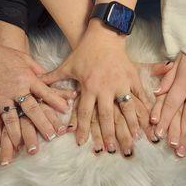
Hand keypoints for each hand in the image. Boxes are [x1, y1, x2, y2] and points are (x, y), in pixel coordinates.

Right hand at [0, 41, 72, 160]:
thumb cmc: (3, 55)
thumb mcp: (24, 58)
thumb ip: (37, 69)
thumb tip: (50, 78)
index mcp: (27, 78)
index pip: (45, 92)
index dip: (57, 101)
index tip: (67, 110)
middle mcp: (16, 89)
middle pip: (32, 110)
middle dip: (43, 124)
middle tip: (52, 137)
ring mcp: (1, 97)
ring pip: (13, 119)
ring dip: (21, 135)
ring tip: (29, 148)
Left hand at [41, 22, 153, 152]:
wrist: (103, 35)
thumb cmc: (84, 51)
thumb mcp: (67, 65)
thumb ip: (52, 78)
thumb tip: (36, 83)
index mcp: (89, 87)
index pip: (85, 113)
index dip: (84, 129)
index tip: (83, 144)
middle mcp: (105, 88)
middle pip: (108, 115)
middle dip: (110, 134)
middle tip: (112, 149)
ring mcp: (121, 83)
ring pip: (127, 108)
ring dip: (131, 124)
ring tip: (135, 139)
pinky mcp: (132, 77)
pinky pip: (139, 94)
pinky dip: (144, 107)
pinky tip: (149, 119)